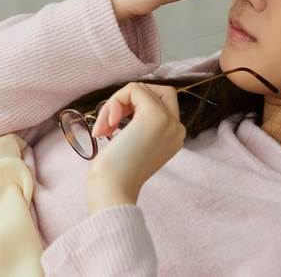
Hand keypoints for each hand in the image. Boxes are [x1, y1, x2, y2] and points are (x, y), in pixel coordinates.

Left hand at [86, 82, 185, 213]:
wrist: (113, 190)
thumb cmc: (114, 173)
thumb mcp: (133, 144)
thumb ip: (138, 124)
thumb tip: (127, 99)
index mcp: (174, 137)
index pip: (161, 102)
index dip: (134, 106)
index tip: (114, 126)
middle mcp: (177, 128)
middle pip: (156, 91)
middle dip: (128, 100)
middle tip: (110, 123)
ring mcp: (169, 121)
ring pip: (141, 89)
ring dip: (115, 103)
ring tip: (103, 128)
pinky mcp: (155, 115)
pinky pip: (134, 89)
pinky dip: (114, 101)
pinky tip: (108, 125)